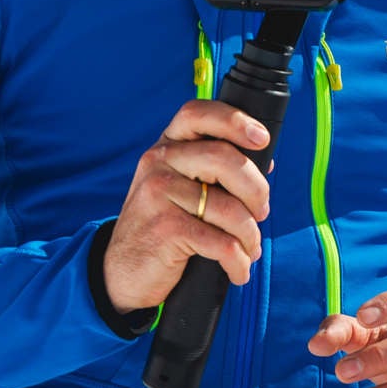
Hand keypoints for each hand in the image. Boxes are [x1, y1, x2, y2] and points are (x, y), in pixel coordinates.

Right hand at [103, 99, 271, 312]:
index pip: (197, 114)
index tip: (262, 139)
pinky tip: (238, 270)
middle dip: (257, 189)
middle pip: (224, 158)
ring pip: (229, 208)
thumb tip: (264, 162)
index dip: (235, 121)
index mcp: (166, 147)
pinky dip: (239, 261)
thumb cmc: (161, 228)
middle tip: (262, 212)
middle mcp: (159, 163)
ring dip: (250, 235)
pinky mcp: (165, 229)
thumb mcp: (178, 189)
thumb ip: (212, 172)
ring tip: (249, 249)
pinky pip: (221, 243)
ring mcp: (159, 194)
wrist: (122, 272)